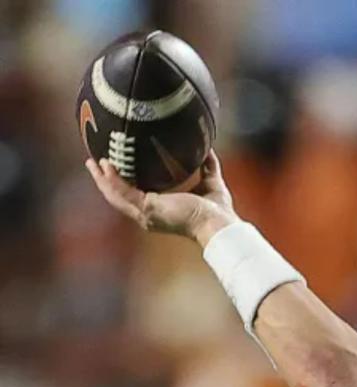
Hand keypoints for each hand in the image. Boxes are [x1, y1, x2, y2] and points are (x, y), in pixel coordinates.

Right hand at [85, 152, 237, 245]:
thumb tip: (209, 150)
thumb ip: (208, 167)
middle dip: (104, 181)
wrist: (219, 223)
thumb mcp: (210, 182)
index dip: (120, 183)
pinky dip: (113, 180)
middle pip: (118, 197)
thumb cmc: (217, 211)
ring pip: (116, 196)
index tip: (111, 167)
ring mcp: (146, 214)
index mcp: (159, 210)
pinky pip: (124, 193)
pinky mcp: (148, 210)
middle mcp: (149, 215)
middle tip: (93, 163)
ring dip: (103, 179)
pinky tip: (106, 166)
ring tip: (93, 163)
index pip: (134, 196)